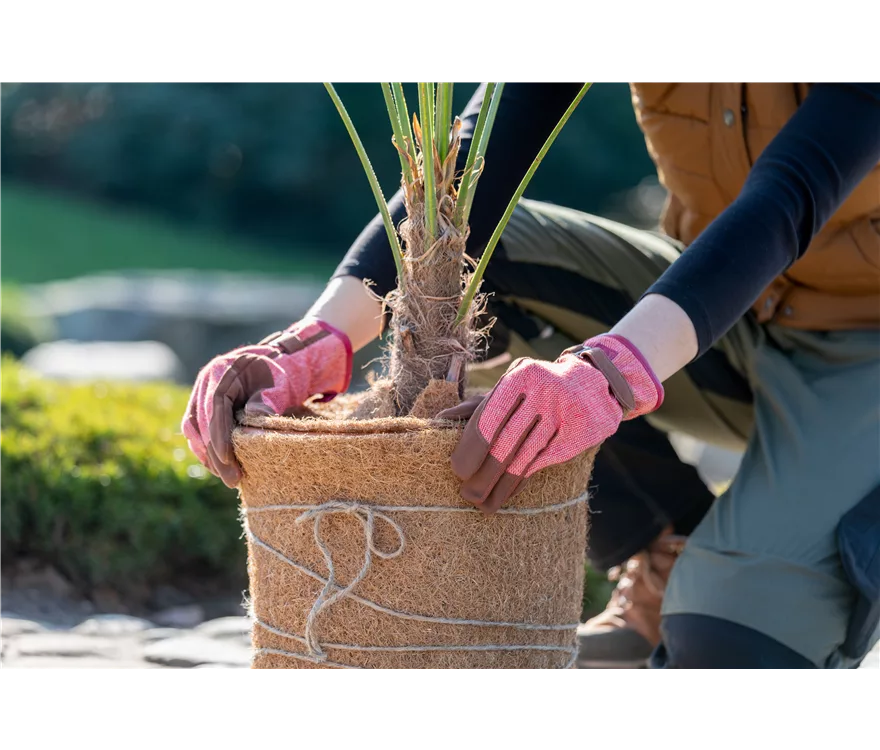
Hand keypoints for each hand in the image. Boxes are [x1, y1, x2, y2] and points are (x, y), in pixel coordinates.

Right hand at [182, 318, 351, 486]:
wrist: (281, 364)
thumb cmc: (282, 375)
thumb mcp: (280, 384)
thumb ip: (268, 399)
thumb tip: (255, 416)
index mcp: (222, 371)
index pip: (214, 407)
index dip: (218, 435)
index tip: (227, 459)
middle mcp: (206, 382)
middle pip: (200, 422)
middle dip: (214, 454)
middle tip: (231, 480)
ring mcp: (202, 394)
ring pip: (194, 430)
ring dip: (208, 456)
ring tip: (227, 478)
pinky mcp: (205, 408)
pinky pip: (198, 432)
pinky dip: (207, 450)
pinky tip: (220, 467)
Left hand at [437, 334, 662, 512]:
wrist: (594, 381)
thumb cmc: (537, 387)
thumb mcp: (509, 385)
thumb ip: (476, 404)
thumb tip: (439, 420)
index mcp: (518, 377)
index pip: (487, 419)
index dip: (471, 449)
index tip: (458, 471)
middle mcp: (541, 394)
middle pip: (504, 443)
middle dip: (483, 474)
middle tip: (467, 494)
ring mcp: (562, 414)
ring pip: (524, 458)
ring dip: (501, 486)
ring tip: (483, 504)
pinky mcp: (576, 434)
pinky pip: (542, 464)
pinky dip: (521, 483)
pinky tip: (507, 495)